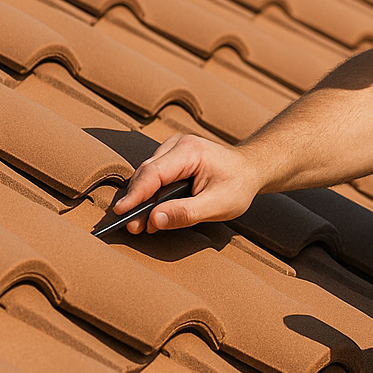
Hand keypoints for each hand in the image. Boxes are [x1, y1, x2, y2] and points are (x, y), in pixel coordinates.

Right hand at [111, 134, 259, 233]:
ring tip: (140, 225)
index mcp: (190, 151)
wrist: (251, 169)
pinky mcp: (172, 158)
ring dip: (142, 200)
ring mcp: (173, 149)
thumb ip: (186, 213)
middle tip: (132, 227)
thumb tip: (154, 220)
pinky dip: (150, 195)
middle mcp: (177, 145)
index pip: (153, 173)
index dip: (135, 194)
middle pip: (146, 174)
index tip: (121, 213)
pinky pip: (154, 176)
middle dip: (136, 201)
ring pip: (147, 176)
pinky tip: (153, 213)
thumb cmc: (238, 185)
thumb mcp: (219, 205)